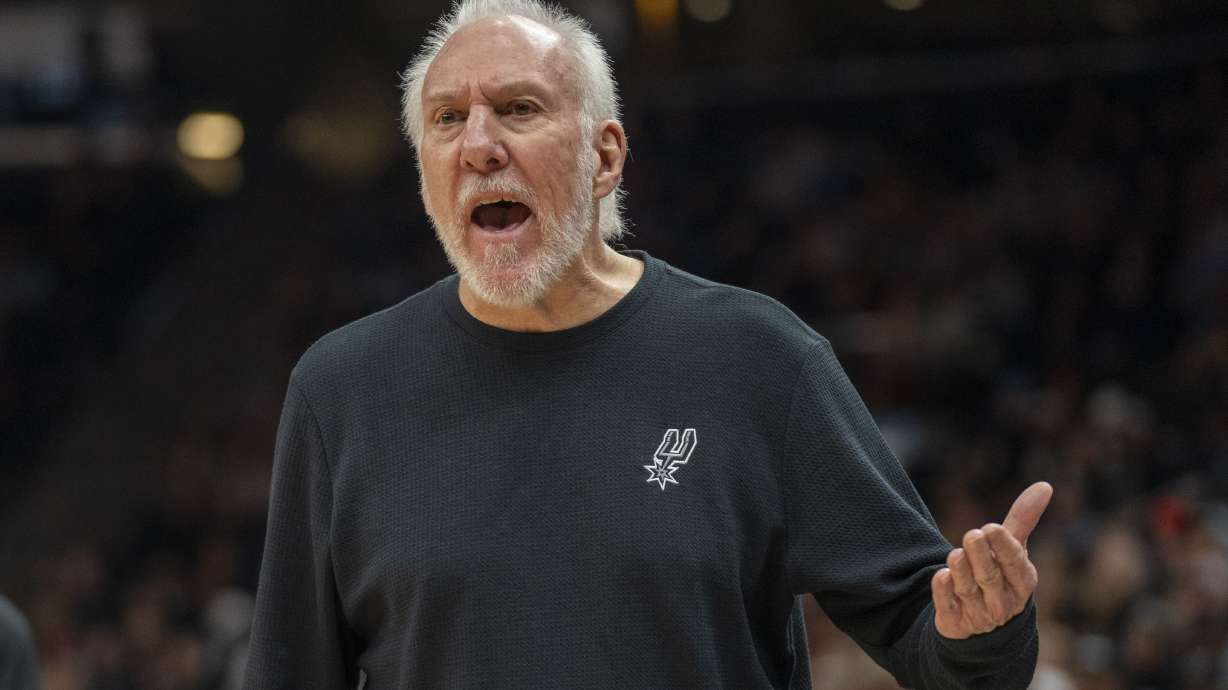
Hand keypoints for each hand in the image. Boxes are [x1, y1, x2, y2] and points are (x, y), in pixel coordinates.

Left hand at [931, 481, 1052, 638]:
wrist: (983, 621)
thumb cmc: (1002, 573)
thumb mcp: (1015, 548)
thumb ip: (1024, 519)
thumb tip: (1045, 485)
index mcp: (1022, 581)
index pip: (1014, 562)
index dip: (1003, 545)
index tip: (991, 528)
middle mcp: (1003, 601)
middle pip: (990, 576)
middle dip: (981, 556)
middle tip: (972, 535)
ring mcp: (979, 614)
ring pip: (968, 590)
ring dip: (961, 570)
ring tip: (955, 554)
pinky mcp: (955, 622)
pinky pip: (948, 606)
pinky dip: (943, 592)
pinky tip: (941, 576)